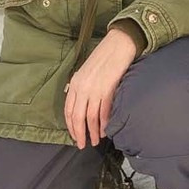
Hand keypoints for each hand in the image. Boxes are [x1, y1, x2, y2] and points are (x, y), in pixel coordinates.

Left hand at [64, 26, 139, 147]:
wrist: (119, 44)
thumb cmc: (104, 57)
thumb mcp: (86, 71)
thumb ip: (81, 87)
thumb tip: (80, 104)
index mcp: (75, 83)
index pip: (69, 110)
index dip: (71, 126)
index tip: (74, 136)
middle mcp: (82, 87)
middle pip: (78, 117)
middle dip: (80, 133)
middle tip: (83, 144)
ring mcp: (95, 88)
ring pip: (90, 117)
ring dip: (93, 131)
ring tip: (96, 140)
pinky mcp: (108, 88)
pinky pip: (104, 111)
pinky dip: (104, 123)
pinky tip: (105, 130)